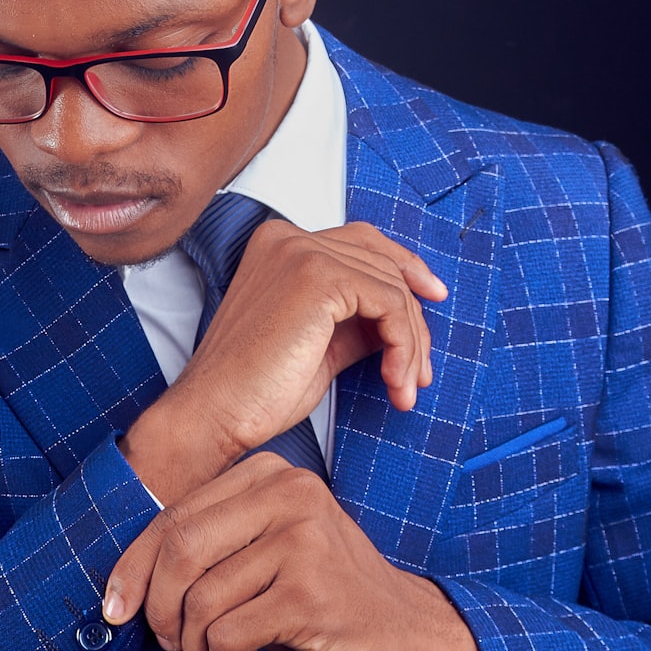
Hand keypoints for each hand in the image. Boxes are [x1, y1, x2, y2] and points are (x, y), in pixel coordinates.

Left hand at [103, 453, 485, 650]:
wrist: (404, 629)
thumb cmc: (320, 592)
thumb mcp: (264, 551)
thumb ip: (210, 549)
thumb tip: (125, 588)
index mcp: (271, 474)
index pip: (174, 515)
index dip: (133, 566)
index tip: (116, 606)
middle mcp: (289, 494)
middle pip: (179, 549)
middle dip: (158, 608)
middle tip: (170, 641)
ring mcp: (302, 541)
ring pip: (199, 599)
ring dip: (194, 646)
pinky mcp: (309, 594)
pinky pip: (225, 634)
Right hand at [121, 220, 446, 503]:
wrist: (217, 412)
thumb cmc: (257, 388)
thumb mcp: (319, 341)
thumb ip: (355, 318)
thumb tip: (402, 319)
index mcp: (280, 245)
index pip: (361, 242)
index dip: (404, 269)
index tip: (432, 300)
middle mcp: (289, 238)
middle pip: (383, 264)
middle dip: (412, 322)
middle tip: (421, 372)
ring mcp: (302, 253)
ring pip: (392, 287)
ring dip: (410, 344)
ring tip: (406, 387)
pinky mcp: (318, 279)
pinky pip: (389, 303)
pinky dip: (402, 345)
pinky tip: (395, 381)